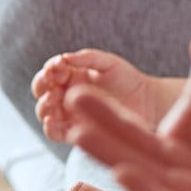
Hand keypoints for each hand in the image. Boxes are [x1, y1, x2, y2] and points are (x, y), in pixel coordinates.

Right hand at [32, 48, 158, 142]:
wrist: (147, 102)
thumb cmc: (127, 78)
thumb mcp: (107, 63)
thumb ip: (86, 58)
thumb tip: (61, 59)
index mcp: (70, 76)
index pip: (48, 74)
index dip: (48, 72)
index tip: (56, 69)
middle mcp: (66, 95)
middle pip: (43, 93)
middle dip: (42, 89)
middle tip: (51, 87)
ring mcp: (70, 114)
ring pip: (46, 113)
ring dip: (44, 108)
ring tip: (53, 102)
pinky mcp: (77, 131)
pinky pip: (56, 133)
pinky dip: (50, 128)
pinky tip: (52, 122)